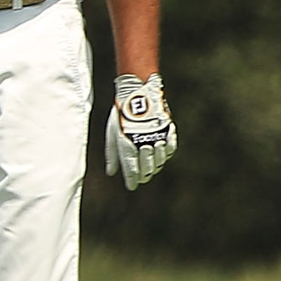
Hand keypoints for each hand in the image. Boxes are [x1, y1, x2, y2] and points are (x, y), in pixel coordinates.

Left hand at [105, 74, 176, 190]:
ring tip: (150, 170)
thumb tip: (111, 173)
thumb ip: (112, 154)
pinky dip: (165, 155)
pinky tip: (161, 157)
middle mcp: (143, 143)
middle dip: (143, 175)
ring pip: (159, 160)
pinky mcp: (168, 131)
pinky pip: (169, 149)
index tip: (132, 186)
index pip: (131, 169)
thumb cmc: (121, 115)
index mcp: (127, 144)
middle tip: (141, 179)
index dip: (132, 180)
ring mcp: (157, 137)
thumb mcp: (112, 133)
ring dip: (154, 166)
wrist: (138, 94)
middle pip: (146, 167)